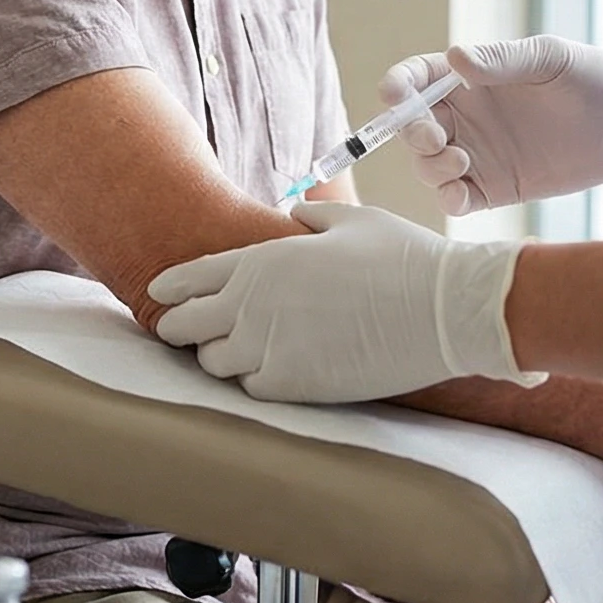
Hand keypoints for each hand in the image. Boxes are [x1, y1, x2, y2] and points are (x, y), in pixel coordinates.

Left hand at [146, 201, 538, 401]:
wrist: (441, 307)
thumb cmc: (401, 257)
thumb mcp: (352, 220)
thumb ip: (313, 218)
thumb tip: (296, 213)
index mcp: (260, 260)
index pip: (188, 278)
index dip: (170, 289)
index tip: (161, 295)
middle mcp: (251, 305)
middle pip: (184, 326)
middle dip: (182, 327)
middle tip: (189, 332)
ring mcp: (268, 348)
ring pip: (213, 363)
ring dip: (222, 357)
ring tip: (239, 352)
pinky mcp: (293, 384)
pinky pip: (250, 388)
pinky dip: (255, 380)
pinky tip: (273, 371)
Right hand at [382, 38, 602, 215]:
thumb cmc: (595, 79)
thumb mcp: (550, 59)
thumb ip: (503, 61)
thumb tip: (455, 58)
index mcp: (471, 78)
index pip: (418, 79)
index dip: (398, 87)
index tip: (393, 97)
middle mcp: (468, 116)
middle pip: (413, 128)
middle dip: (411, 135)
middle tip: (437, 139)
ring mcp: (480, 154)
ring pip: (428, 166)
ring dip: (430, 168)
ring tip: (462, 164)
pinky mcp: (497, 187)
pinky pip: (457, 198)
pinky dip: (448, 200)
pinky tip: (462, 195)